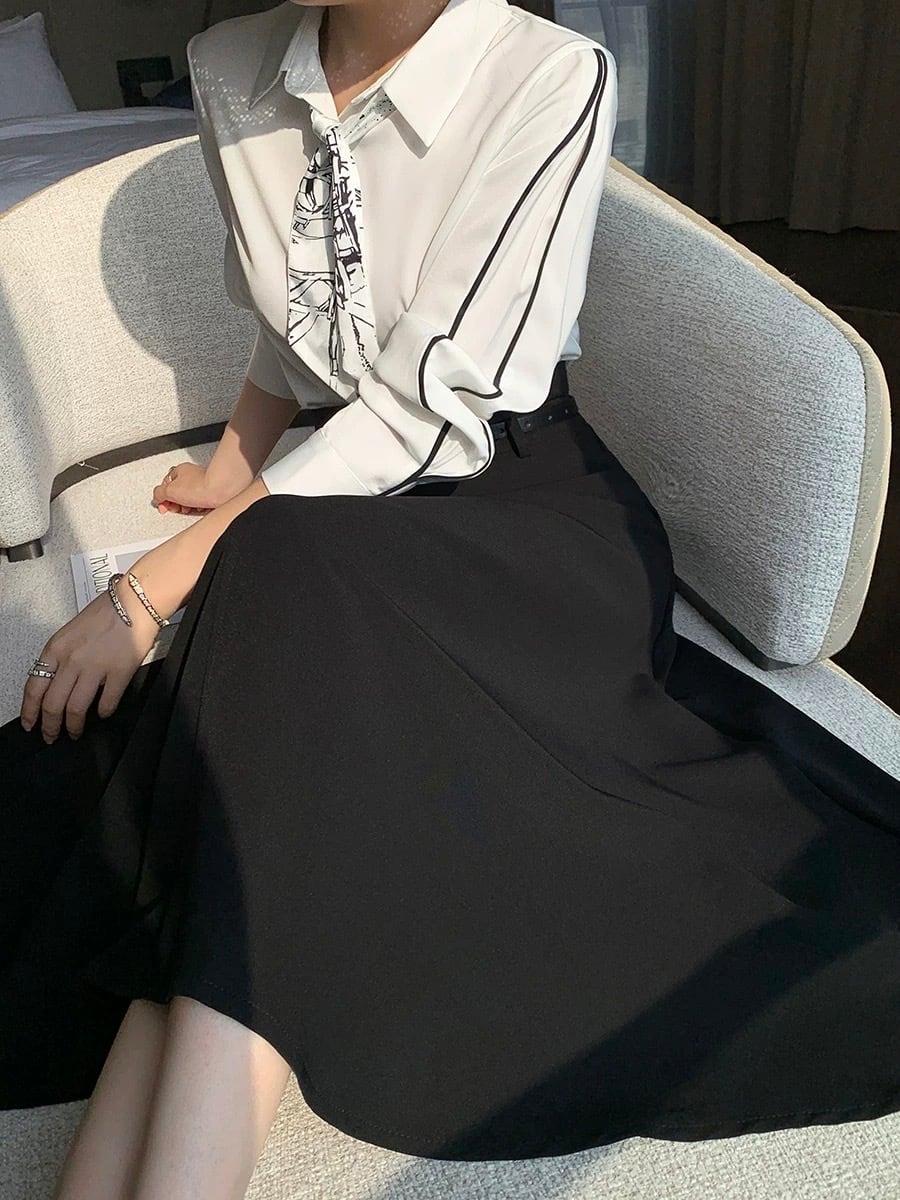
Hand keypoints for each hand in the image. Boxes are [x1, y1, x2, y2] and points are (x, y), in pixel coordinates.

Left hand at [20, 583, 160, 742]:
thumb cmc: (106, 613)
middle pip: (52, 704)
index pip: (34, 687)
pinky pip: (106, 703)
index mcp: (56, 648)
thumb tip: (58, 686)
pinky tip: (102, 713)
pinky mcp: (119, 673)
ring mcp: (95, 668)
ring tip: (76, 732)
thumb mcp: (70, 633)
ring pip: (75, 709)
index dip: (29, 711)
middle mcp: (72, 660)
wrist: (135, 602)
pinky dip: (103, 713)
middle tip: (52, 736)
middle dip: (50, 727)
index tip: (30, 724)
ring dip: (74, 726)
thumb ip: (61, 659)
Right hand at [153, 462, 241, 515]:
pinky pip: (201, 504)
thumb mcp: (170, 490)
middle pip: (177, 494)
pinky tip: (201, 509)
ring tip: (190, 508)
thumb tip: (157, 498)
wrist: (222, 491)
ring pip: (189, 500)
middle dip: (176, 504)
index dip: (163, 498)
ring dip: (188, 507)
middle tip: (177, 508)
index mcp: (179, 471)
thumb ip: (158, 493)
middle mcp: (191, 476)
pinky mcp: (211, 494)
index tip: (164, 507)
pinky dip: (199, 508)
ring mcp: (202, 484)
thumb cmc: (200, 487)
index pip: (165, 486)